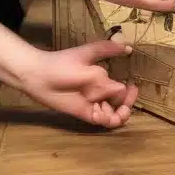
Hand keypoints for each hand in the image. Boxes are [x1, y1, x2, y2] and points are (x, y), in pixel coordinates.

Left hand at [14, 39, 139, 128]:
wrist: (40, 75)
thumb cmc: (64, 62)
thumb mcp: (89, 54)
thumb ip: (106, 64)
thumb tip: (127, 57)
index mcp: (103, 78)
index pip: (122, 89)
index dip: (130, 92)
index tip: (134, 88)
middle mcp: (100, 92)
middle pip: (120, 103)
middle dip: (127, 105)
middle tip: (126, 105)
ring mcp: (92, 104)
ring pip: (112, 115)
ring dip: (118, 116)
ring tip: (117, 114)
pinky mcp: (83, 114)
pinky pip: (100, 120)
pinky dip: (106, 120)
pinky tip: (101, 114)